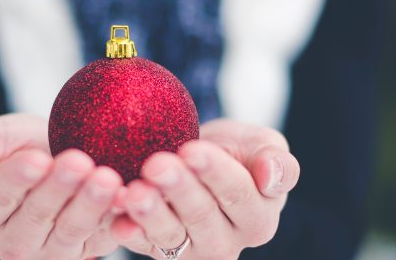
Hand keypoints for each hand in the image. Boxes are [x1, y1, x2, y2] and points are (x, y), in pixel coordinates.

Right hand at [0, 113, 122, 259]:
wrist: (63, 152)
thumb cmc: (21, 145)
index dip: (16, 179)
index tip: (36, 158)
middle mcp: (13, 242)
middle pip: (36, 216)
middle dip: (59, 188)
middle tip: (79, 161)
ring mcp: (51, 252)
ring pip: (70, 231)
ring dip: (90, 205)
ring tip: (106, 177)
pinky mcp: (87, 252)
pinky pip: (102, 237)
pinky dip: (116, 218)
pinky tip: (127, 197)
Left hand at [110, 119, 299, 259]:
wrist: (198, 159)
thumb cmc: (235, 152)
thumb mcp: (263, 146)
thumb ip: (277, 162)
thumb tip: (271, 175)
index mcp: (258, 218)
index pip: (238, 194)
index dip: (215, 172)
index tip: (192, 150)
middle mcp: (227, 241)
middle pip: (202, 216)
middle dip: (178, 189)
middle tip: (157, 164)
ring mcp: (191, 250)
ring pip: (170, 235)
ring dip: (151, 214)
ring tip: (135, 192)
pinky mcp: (159, 251)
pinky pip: (143, 244)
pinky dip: (129, 233)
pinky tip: (117, 220)